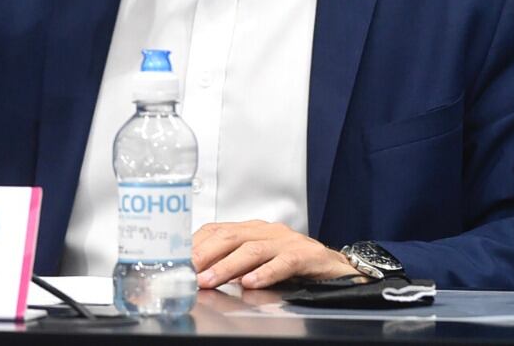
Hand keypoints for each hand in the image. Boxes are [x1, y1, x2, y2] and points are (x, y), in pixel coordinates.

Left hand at [192, 220, 358, 289]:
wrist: (338, 268)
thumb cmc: (295, 266)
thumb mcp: (259, 262)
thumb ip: (234, 265)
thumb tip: (200, 276)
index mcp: (252, 230)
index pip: (216, 230)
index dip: (195, 244)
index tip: (176, 261)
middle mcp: (267, 231)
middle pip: (229, 237)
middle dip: (204, 254)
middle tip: (186, 272)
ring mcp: (286, 241)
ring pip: (251, 250)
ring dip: (226, 266)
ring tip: (209, 280)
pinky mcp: (305, 255)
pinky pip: (283, 263)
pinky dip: (265, 273)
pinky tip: (250, 283)